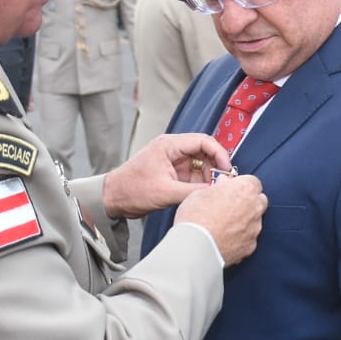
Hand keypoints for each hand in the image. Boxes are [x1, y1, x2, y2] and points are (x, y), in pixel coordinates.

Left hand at [102, 134, 233, 217]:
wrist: (112, 198)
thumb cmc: (131, 190)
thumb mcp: (165, 192)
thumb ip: (192, 191)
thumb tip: (215, 193)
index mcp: (170, 145)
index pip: (203, 141)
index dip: (219, 153)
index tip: (227, 169)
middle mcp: (173, 149)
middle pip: (205, 151)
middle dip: (216, 166)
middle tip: (224, 183)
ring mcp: (173, 160)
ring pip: (201, 163)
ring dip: (209, 176)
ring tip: (213, 191)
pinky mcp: (173, 172)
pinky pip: (194, 173)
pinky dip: (201, 182)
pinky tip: (204, 193)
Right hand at [175, 175, 265, 266]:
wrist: (194, 248)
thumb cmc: (195, 217)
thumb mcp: (200, 193)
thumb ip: (218, 186)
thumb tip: (224, 182)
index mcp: (245, 189)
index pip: (253, 182)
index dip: (241, 186)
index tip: (232, 190)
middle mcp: (255, 207)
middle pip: (259, 200)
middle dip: (249, 202)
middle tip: (230, 206)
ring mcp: (255, 228)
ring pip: (255, 221)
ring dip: (244, 221)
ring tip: (224, 226)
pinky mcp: (251, 246)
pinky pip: (248, 238)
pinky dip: (240, 238)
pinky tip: (225, 239)